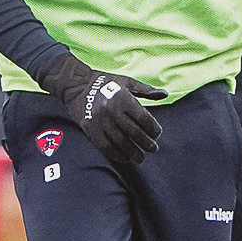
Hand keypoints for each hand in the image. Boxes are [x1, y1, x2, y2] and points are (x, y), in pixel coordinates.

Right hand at [37, 52, 166, 164]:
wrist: (77, 85)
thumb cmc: (106, 83)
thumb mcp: (127, 82)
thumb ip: (146, 90)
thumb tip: (164, 94)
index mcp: (123, 98)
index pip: (143, 118)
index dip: (153, 129)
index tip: (157, 134)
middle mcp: (112, 111)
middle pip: (134, 132)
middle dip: (146, 143)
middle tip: (153, 149)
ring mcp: (100, 121)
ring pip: (121, 142)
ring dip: (133, 152)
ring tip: (140, 157)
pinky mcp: (90, 129)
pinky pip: (105, 146)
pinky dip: (117, 155)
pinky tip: (125, 158)